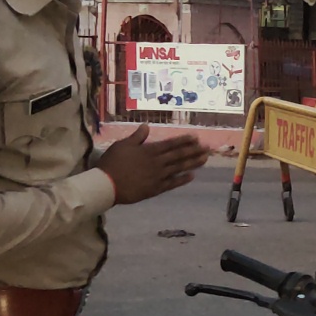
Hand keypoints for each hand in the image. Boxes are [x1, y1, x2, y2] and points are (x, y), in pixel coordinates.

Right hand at [96, 124, 210, 204]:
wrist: (107, 185)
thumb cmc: (112, 163)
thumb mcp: (123, 145)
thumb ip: (137, 137)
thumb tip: (147, 126)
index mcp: (149, 150)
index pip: (171, 144)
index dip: (184, 140)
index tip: (196, 138)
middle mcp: (157, 162)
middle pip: (179, 155)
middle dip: (194, 151)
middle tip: (208, 148)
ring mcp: (158, 176)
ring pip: (179, 168)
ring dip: (193, 163)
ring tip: (205, 159)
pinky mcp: (155, 189)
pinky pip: (172, 184)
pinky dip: (182, 180)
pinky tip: (192, 176)